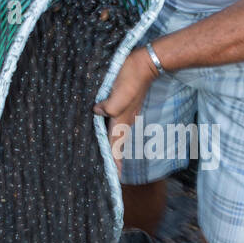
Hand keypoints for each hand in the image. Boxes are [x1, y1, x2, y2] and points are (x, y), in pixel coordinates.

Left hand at [93, 47, 155, 171]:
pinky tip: (108, 133)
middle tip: (110, 175)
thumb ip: (108, 107)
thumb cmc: (131, 77)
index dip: (114, 163)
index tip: (114, 178)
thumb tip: (97, 112)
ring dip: (113, 148)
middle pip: (117, 145)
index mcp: (121, 121)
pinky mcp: (125, 106)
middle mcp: (124, 121)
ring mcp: (126, 114)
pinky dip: (113, 135)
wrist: (147, 64)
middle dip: (114, 160)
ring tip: (109, 160)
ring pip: (117, 136)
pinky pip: (117, 125)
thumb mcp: (119, 92)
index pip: (115, 147)